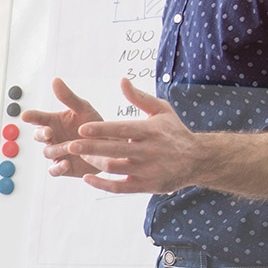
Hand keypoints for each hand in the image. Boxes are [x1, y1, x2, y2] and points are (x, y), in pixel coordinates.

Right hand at [17, 79, 104, 179]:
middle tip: (48, 132)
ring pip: (48, 152)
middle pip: (38, 136)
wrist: (110, 146)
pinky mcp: (64, 167)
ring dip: (56, 149)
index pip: (39, 118)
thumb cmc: (95, 127)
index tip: (26, 115)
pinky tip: (66, 162)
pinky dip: (58, 168)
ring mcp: (58, 152)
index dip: (31, 116)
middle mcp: (54, 137)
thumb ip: (69, 97)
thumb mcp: (84, 109)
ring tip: (68, 146)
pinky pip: (55, 170)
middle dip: (41, 134)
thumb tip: (56, 81)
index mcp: (55, 122)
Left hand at [65, 79, 203, 194]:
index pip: (122, 129)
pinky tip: (88, 178)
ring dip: (94, 163)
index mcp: (151, 130)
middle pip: (115, 150)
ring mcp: (148, 170)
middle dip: (90, 148)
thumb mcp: (162, 110)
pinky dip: (102, 184)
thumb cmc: (174, 132)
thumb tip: (122, 80)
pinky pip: (120, 187)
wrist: (198, 160)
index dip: (101, 129)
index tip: (81, 128)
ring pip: (115, 168)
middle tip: (69, 145)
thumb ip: (140, 97)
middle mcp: (149, 151)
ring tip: (79, 156)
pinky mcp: (147, 186)